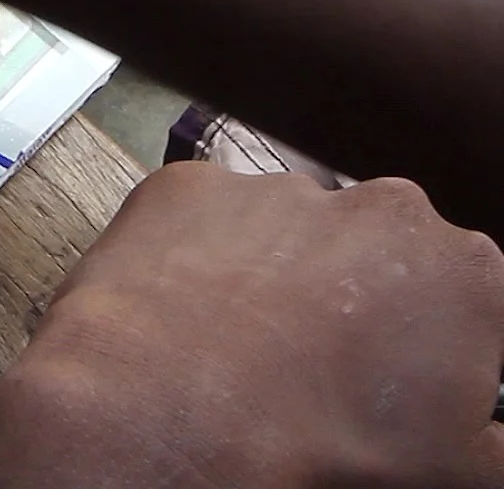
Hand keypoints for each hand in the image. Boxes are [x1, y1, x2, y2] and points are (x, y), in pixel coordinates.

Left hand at [0, 163, 503, 488]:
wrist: (176, 410)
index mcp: (463, 268)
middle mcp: (379, 207)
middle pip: (374, 250)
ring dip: (270, 272)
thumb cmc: (322, 440)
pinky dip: (191, 256)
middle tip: (313, 360)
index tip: (392, 374)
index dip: (425, 340)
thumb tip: (493, 440)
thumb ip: (495, 442)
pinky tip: (182, 312)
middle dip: (352, 295)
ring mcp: (279, 189)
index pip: (459, 296)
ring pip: (284, 230)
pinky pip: (198, 219)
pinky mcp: (190, 186)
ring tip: (238, 343)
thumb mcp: (457, 468)